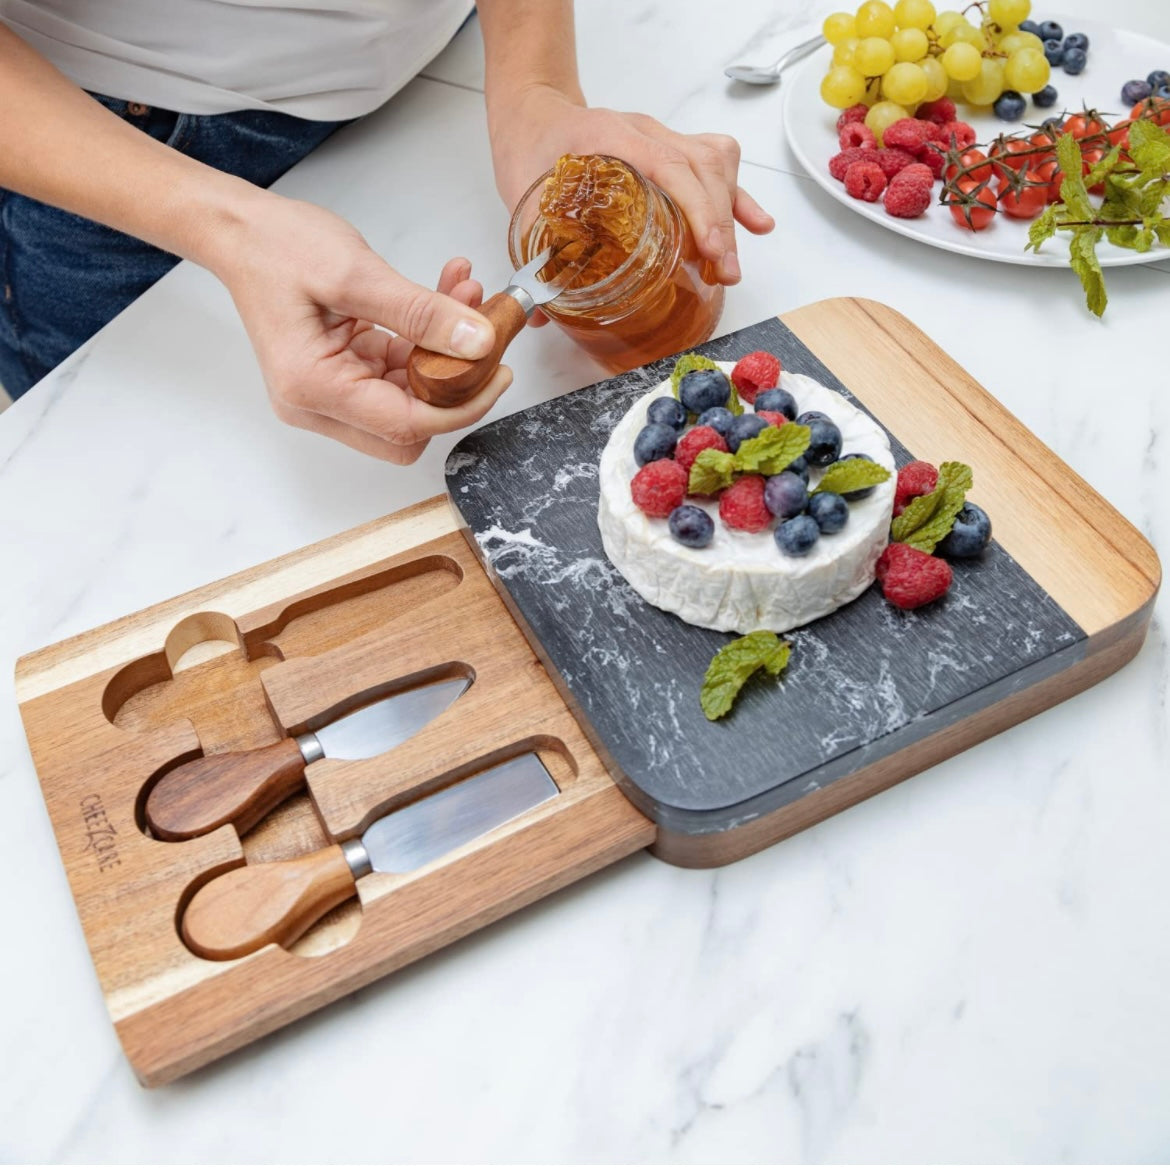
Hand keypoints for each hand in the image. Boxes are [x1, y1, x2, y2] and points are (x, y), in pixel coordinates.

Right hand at [210, 193, 510, 462]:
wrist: (240, 232)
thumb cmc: (277, 247)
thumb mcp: (356, 273)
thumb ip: (420, 312)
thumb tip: (477, 342)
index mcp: (313, 388)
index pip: (406, 425)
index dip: (461, 406)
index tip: (498, 374)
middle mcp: (317, 405)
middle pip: (409, 429)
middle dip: (454, 386)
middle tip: (487, 342)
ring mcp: (328, 395)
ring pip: (408, 400)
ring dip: (444, 356)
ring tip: (466, 296)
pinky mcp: (341, 376)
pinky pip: (397, 374)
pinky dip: (424, 342)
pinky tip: (444, 298)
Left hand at [489, 87, 774, 285]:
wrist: (534, 117)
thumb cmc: (529, 152)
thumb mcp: (524, 201)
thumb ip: (533, 254)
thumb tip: (535, 314)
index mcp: (610, 137)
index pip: (670, 165)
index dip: (697, 208)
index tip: (711, 249)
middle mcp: (645, 131)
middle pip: (701, 167)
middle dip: (720, 223)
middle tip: (724, 272)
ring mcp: (662, 137)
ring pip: (715, 163)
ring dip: (732, 214)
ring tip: (731, 265)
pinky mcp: (672, 149)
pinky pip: (715, 165)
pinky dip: (737, 197)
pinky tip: (757, 226)